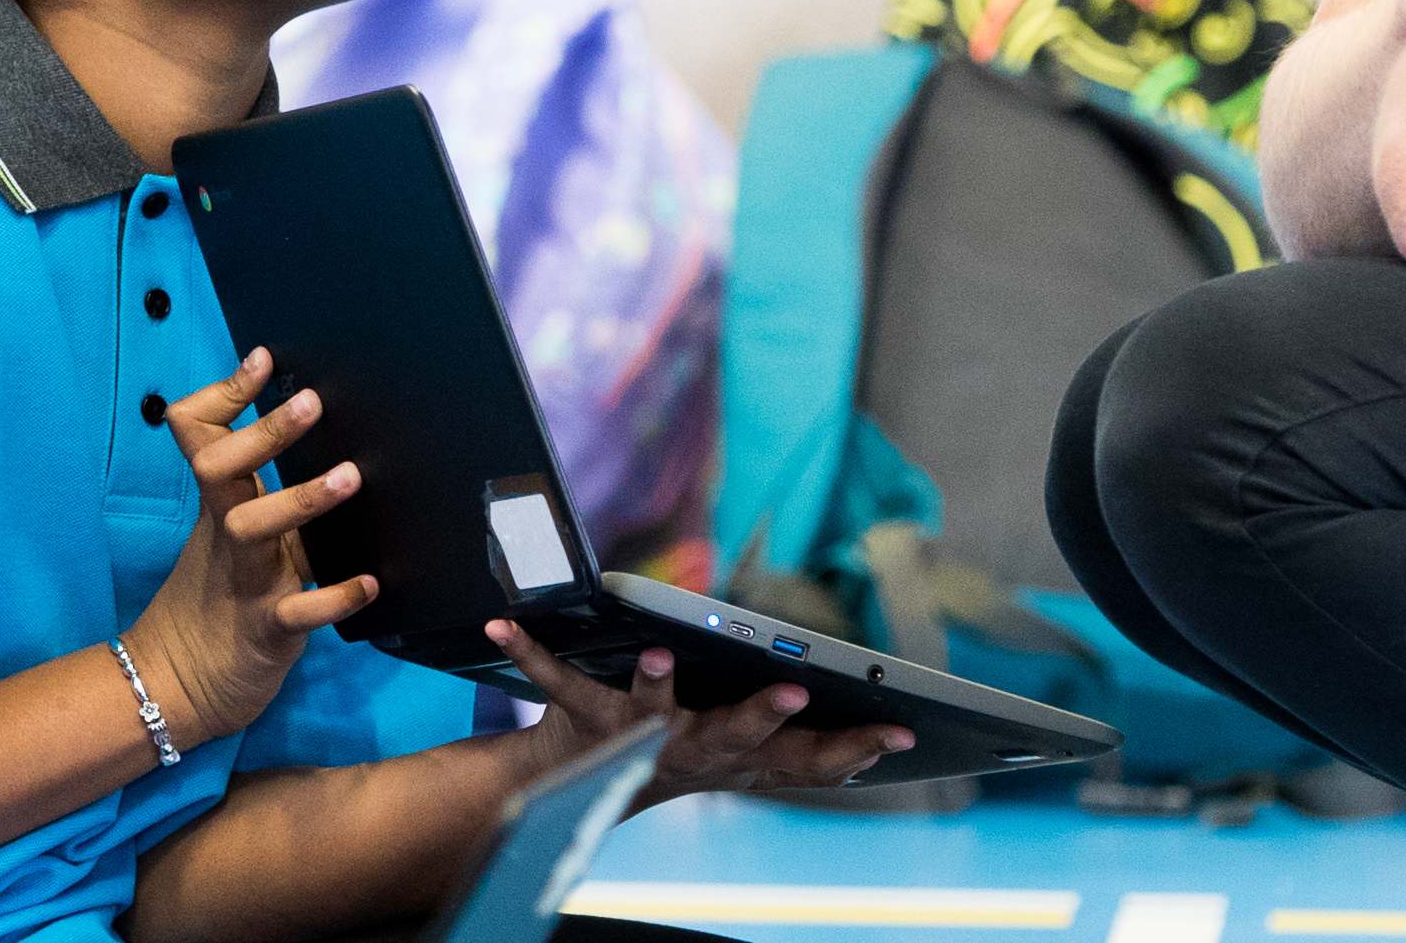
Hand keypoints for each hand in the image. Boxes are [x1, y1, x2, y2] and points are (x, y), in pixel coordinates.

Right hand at [119, 349, 378, 752]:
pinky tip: (370, 584)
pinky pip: (298, 612)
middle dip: (263, 434)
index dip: (226, 395)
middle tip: (311, 401)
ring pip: (255, 530)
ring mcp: (243, 581)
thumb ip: (257, 489)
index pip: (200, 437)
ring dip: (303, 501)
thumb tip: (303, 424)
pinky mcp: (263, 632)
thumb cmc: (218, 598)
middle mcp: (227, 534)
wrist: (175, 686)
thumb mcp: (232, 536)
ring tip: (352, 478)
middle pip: (222, 471)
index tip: (264, 358)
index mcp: (220, 506)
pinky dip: (334, 597)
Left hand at [485, 619, 913, 805]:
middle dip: (765, 713)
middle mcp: (693, 748)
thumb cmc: (683, 750)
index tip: (895, 731)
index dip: (856, 750)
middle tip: (793, 690)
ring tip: (660, 653)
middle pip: (737, 732)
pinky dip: (529, 647)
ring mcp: (636, 731)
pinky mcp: (583, 709)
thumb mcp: (753, 755)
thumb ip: (818, 747)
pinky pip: (555, 676)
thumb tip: (902, 730)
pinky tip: (503, 621)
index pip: (812, 762)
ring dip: (657, 682)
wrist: (581, 783)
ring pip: (653, 707)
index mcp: (741, 755)